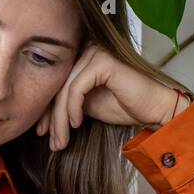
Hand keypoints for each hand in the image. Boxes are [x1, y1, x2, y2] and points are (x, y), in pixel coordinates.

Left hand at [34, 43, 183, 150]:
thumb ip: (66, 104)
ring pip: (65, 90)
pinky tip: (76, 124)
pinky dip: (72, 108)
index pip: (54, 85)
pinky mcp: (103, 61)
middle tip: (52, 142)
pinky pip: (77, 88)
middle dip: (51, 118)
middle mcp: (85, 51)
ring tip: (61, 141)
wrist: (153, 108)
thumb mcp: (86, 106)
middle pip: (57, 87)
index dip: (45, 111)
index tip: (41, 133)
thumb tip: (41, 117)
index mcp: (80, 60)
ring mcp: (95, 54)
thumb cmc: (124, 106)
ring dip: (60, 120)